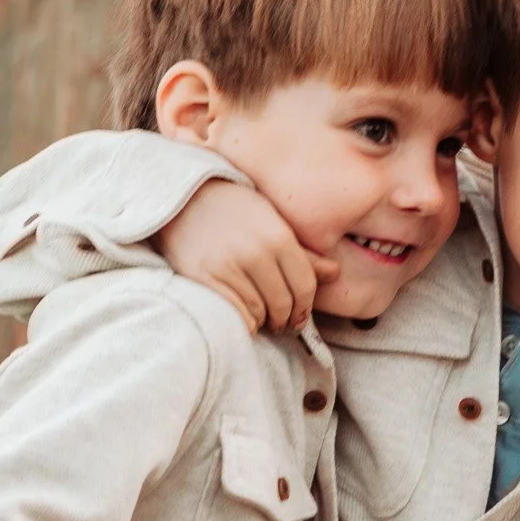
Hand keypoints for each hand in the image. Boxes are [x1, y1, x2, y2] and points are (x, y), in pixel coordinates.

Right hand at [156, 183, 337, 333]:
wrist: (184, 197)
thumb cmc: (234, 210)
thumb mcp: (272, 223)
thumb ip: (303, 254)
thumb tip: (335, 273)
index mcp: (279, 237)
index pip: (305, 286)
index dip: (305, 307)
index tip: (299, 316)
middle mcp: (256, 253)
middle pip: (283, 304)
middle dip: (285, 318)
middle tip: (281, 322)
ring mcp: (228, 267)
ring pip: (259, 312)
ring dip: (263, 320)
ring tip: (261, 316)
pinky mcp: (204, 279)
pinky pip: (236, 315)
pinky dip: (244, 323)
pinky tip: (244, 318)